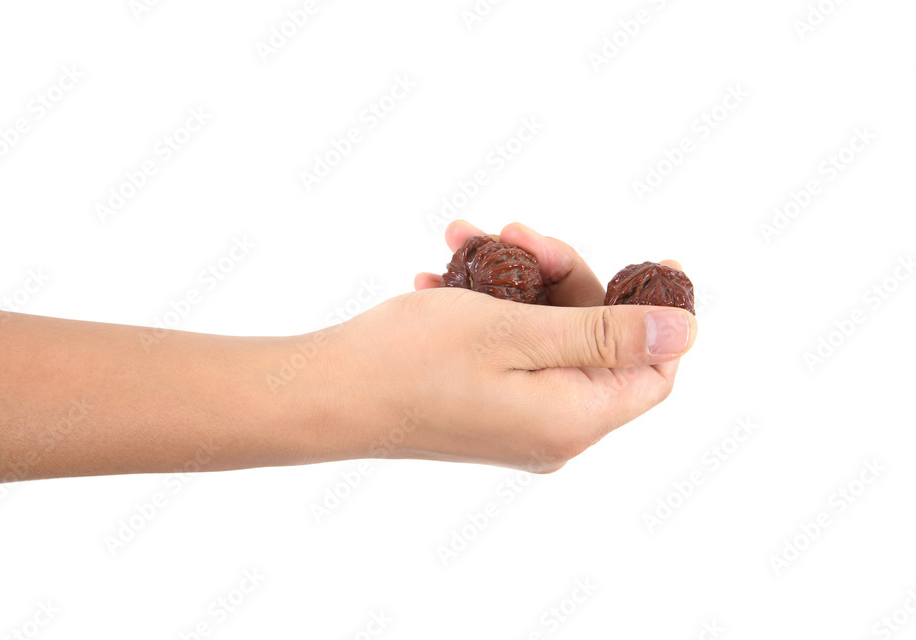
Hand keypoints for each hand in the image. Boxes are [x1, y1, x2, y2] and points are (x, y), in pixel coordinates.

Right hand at [329, 220, 696, 472]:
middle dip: (560, 276)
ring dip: (513, 281)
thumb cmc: (411, 361)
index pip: (653, 370)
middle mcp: (552, 431)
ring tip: (463, 239)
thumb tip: (683, 332)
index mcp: (573, 419)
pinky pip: (507, 351)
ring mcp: (515, 424)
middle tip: (516, 231)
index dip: (659, 315)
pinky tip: (444, 277)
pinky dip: (485, 308)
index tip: (657, 261)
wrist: (324, 394)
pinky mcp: (483, 411)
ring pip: (544, 336)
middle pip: (593, 341)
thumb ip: (606, 333)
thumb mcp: (517, 331)